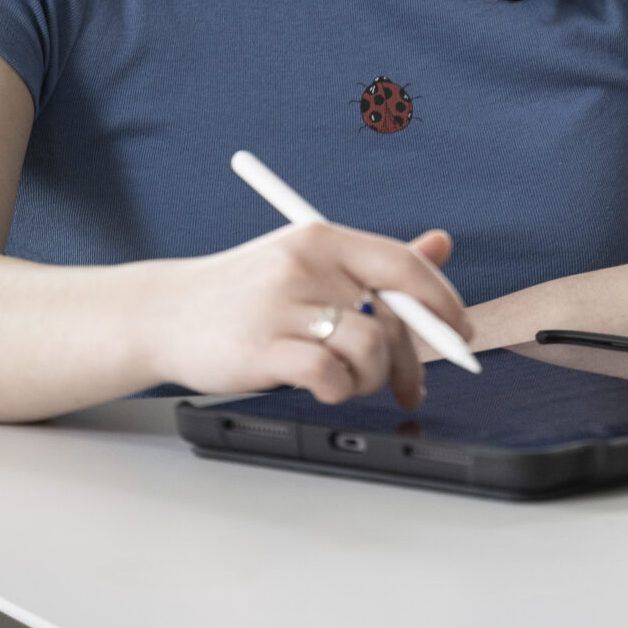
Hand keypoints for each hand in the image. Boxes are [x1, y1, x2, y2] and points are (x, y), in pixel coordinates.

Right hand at [145, 224, 470, 407]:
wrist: (165, 313)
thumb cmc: (245, 293)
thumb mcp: (310, 262)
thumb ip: (376, 261)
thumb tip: (441, 244)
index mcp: (322, 238)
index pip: (403, 265)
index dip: (444, 301)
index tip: (462, 331)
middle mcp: (305, 265)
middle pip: (393, 314)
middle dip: (411, 359)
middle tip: (411, 385)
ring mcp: (281, 306)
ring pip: (369, 346)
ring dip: (372, 377)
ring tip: (350, 380)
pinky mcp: (262, 348)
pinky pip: (330, 376)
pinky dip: (339, 390)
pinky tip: (325, 387)